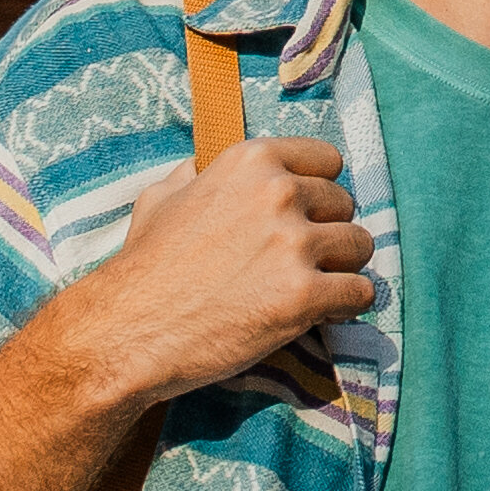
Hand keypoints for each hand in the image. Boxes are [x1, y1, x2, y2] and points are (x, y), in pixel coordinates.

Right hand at [77, 134, 372, 409]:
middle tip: (299, 262)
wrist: (129, 330)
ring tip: (312, 288)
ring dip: (342, 270)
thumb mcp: (162, 197)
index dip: (318, 191)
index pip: (328, 160)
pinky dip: (346, 307)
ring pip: (360, 247)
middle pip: (346, 205)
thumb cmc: (145, 265)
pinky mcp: (303, 295)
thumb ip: (198, 174)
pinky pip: (359, 293)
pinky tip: (320, 314)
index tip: (305, 215)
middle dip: (327, 233)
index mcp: (251, 161)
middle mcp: (279, 192)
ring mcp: (293, 244)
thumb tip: (206, 164)